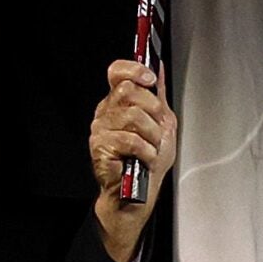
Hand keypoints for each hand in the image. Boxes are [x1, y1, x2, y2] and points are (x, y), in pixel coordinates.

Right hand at [88, 60, 177, 260]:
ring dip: (152, 136)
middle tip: (156, 130)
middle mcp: (106, 113)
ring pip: (134, 116)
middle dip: (153, 110)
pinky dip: (147, 152)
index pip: (117, 73)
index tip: (150, 78)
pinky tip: (145, 159)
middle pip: (129, 91)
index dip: (133, 69)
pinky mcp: (100, 147)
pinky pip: (132, 140)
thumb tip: (158, 68)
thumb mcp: (162, 124)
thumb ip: (158, 97)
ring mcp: (100, 129)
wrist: (138, 193)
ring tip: (151, 148)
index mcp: (119, 104)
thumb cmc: (148, 161)